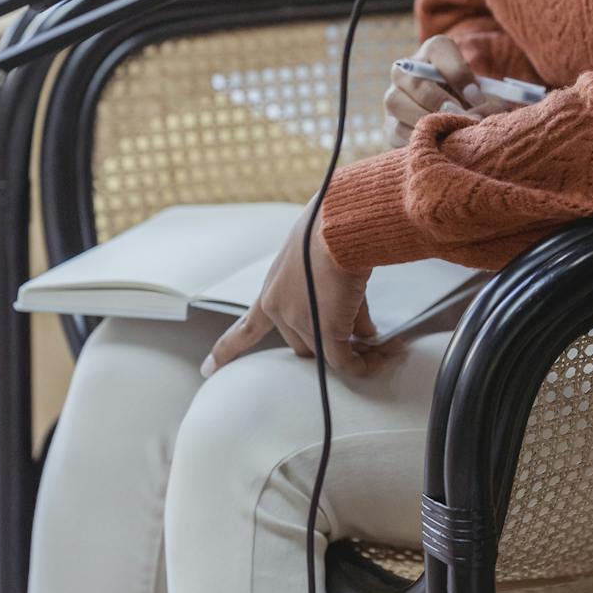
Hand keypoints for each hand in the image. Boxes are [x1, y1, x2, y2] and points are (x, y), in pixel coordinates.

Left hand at [200, 201, 396, 378]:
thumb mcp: (318, 258)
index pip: (246, 326)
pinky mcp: (327, 331)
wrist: (340, 224)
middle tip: (358, 338)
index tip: (207, 368)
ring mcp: (302, 321)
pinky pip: (346, 361)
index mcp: (272, 288)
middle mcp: (280, 308)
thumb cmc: (330, 227)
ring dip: (355, 350)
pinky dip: (365, 362)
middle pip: (302, 344)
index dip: (227, 349)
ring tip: (380, 341)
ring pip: (327, 352)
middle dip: (330, 343)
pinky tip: (384, 354)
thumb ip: (332, 293)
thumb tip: (361, 329)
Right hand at [383, 35, 501, 147]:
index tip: (476, 95)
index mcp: (433, 52)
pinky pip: (396, 131)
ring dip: (425, 119)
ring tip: (449, 132)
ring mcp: (394, 97)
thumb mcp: (481, 92)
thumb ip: (487, 98)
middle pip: (413, 79)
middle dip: (440, 100)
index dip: (458, 73)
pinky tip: (438, 145)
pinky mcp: (389, 126)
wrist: (454, 119)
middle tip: (461, 117)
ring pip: (396, 103)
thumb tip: (488, 112)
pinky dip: (418, 139)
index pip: (439, 49)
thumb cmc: (472, 100)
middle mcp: (406, 70)